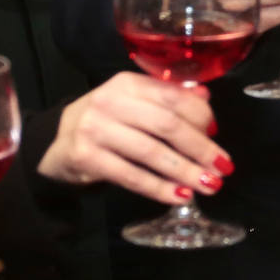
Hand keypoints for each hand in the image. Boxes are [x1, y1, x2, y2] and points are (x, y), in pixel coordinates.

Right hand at [37, 72, 231, 203]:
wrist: (55, 143)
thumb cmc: (105, 122)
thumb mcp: (133, 103)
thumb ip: (166, 98)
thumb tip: (206, 98)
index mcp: (127, 83)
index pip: (172, 96)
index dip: (200, 116)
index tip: (217, 133)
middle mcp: (110, 100)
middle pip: (166, 124)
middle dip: (200, 147)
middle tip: (223, 166)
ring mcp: (95, 128)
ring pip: (151, 152)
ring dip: (185, 171)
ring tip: (209, 185)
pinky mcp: (86, 157)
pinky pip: (131, 175)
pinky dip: (159, 188)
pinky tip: (179, 196)